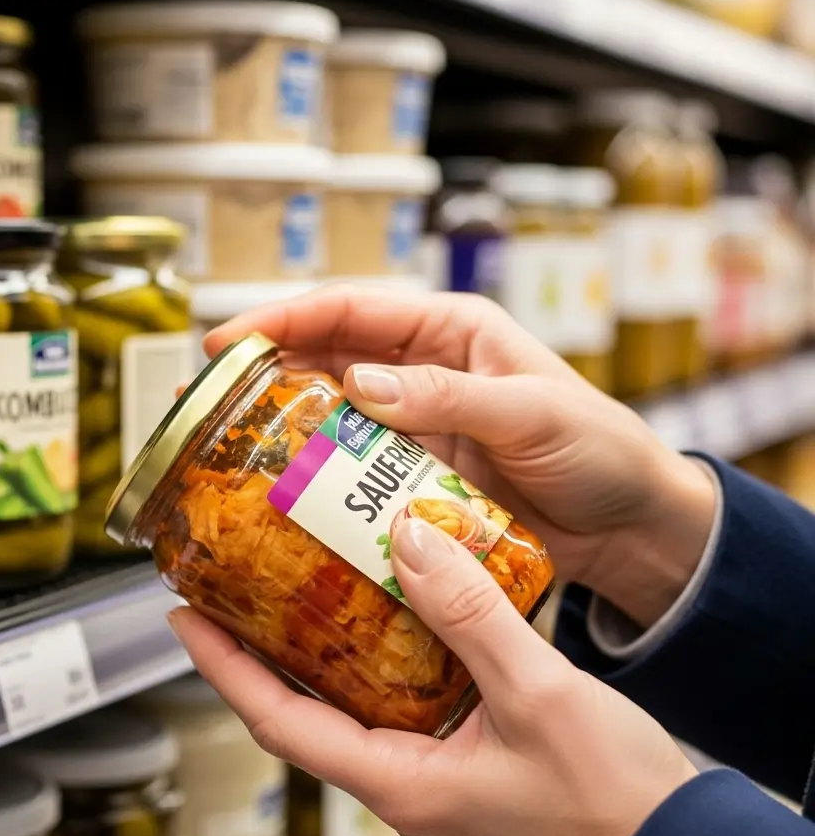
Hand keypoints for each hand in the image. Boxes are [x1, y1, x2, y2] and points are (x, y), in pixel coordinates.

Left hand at [170, 518, 698, 835]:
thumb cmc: (612, 803)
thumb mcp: (537, 695)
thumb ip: (470, 615)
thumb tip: (411, 538)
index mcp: (399, 785)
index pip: (277, 720)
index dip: (222, 667)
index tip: (182, 616)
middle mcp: (405, 784)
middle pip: (305, 709)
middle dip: (263, 650)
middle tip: (237, 587)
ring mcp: (435, 774)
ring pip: (358, 701)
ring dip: (328, 646)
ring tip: (306, 582)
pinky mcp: (468, 760)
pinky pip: (408, 699)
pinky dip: (393, 651)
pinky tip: (404, 607)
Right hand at [205, 285, 715, 627]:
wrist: (629, 525)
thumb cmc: (600, 450)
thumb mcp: (533, 411)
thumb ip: (450, 396)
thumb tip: (363, 388)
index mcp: (451, 332)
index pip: (353, 310)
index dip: (284, 319)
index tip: (226, 340)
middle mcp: (424, 374)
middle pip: (328, 360)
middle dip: (266, 373)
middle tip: (206, 401)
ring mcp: (418, 429)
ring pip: (334, 418)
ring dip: (285, 429)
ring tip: (229, 449)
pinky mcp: (418, 478)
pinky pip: (358, 472)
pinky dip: (323, 479)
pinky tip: (289, 496)